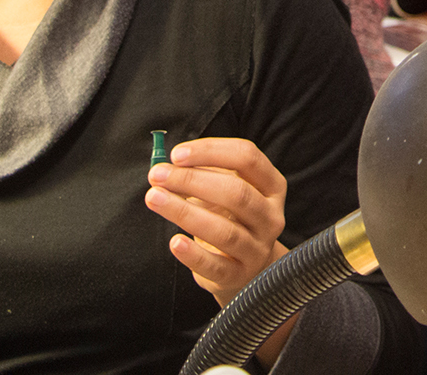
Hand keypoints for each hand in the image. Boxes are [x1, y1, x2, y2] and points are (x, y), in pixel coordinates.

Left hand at [146, 137, 288, 307]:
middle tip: (158, 175)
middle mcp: (271, 216)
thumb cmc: (230, 218)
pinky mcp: (239, 275)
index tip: (176, 154)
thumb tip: (169, 165)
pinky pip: (216, 266)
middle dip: (192, 180)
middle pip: (237, 193)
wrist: (244, 265)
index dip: (211, 152)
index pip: (247, 158)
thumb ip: (204, 173)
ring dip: (185, 212)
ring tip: (155, 198)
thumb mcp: (227, 189)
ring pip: (225, 231)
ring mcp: (258, 248)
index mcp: (272, 186)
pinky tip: (174, 242)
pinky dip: (194, 255)